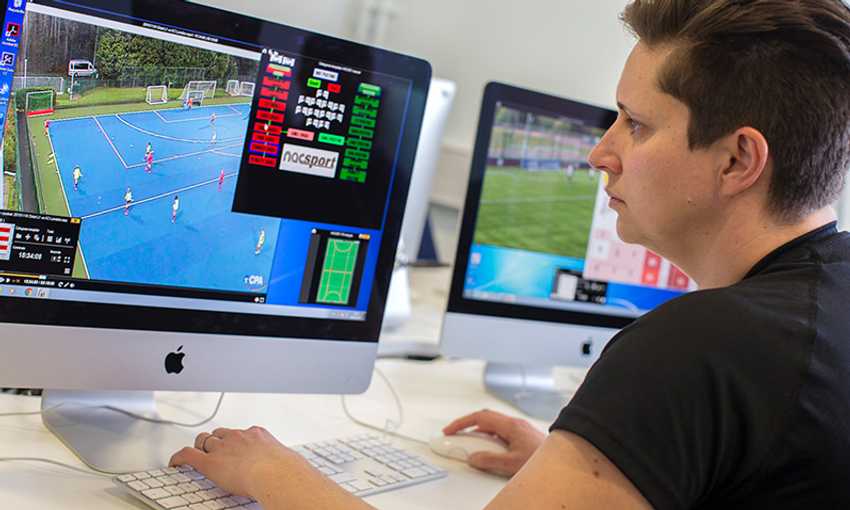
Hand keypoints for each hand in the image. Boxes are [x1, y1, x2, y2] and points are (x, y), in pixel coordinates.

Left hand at [169, 426, 301, 497]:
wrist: (275, 473)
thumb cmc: (285, 470)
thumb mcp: (286, 461)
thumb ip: (283, 463)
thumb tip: (296, 473)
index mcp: (257, 435)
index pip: (242, 433)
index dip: (235, 439)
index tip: (235, 445)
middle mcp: (238, 436)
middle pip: (220, 433)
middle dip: (215, 439)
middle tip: (212, 448)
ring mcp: (223, 447)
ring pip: (204, 441)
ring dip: (200, 447)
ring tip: (196, 453)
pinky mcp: (209, 462)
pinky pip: (187, 455)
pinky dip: (179, 458)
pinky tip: (175, 463)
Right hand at [442, 409, 545, 476]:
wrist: (565, 460)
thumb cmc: (543, 460)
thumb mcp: (512, 464)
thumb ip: (490, 460)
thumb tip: (473, 457)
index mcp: (511, 426)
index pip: (480, 417)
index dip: (462, 423)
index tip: (450, 430)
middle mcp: (515, 424)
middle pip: (485, 418)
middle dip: (467, 424)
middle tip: (454, 433)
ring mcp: (520, 429)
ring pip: (493, 424)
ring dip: (478, 431)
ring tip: (468, 443)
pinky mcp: (523, 436)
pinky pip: (500, 431)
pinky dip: (488, 436)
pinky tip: (487, 448)